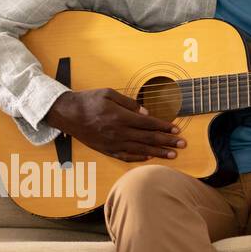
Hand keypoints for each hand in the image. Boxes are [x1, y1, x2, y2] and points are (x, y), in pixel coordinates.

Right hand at [44, 89, 183, 161]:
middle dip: (168, 141)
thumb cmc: (88, 101)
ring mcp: (113, 143)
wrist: (67, 114)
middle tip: (183, 145)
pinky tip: (149, 157)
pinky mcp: (106, 149)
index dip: (164, 127)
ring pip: (140, 149)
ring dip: (158, 152)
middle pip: (148, 138)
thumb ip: (129, 103)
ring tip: (173, 154)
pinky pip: (126, 156)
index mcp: (120, 117)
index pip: (148, 123)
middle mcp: (118, 132)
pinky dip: (139, 158)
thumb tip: (146, 113)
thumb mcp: (109, 93)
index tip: (177, 129)